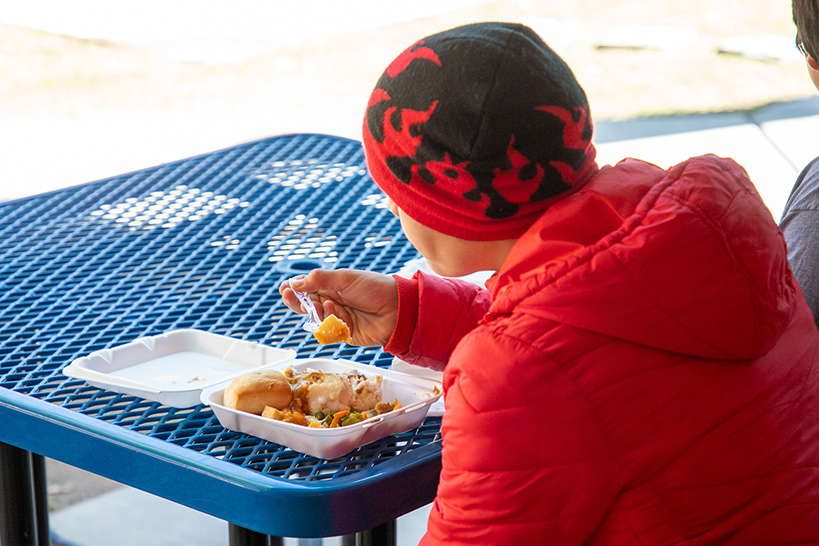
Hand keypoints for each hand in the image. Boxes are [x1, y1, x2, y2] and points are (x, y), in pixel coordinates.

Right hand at [279, 269, 398, 346]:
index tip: (285, 288)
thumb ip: (319, 280)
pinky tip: (338, 313)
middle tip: (290, 297)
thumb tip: (295, 283)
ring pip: (316, 319)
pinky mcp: (344, 333)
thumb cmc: (375, 288)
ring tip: (326, 304)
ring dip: (318, 311)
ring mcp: (338, 318)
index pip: (307, 288)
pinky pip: (329, 331)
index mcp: (332, 285)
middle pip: (307, 305)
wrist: (398, 309)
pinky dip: (331, 322)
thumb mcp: (345, 278)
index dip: (294, 289)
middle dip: (298, 302)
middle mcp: (333, 301)